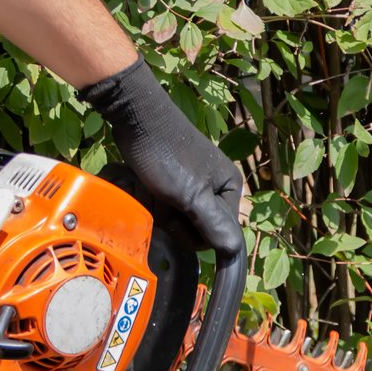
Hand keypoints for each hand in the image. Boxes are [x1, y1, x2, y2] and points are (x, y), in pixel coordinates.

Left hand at [79, 58, 244, 255]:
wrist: (137, 118)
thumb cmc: (167, 156)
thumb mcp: (190, 194)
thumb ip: (212, 224)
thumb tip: (234, 252)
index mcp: (230, 189)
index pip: (218, 237)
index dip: (192, 233)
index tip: (177, 214)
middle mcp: (215, 188)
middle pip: (194, 229)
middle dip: (172, 218)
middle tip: (161, 195)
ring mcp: (192, 184)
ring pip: (174, 218)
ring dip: (157, 207)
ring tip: (149, 186)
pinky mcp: (172, 179)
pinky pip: (162, 203)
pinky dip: (150, 198)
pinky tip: (142, 182)